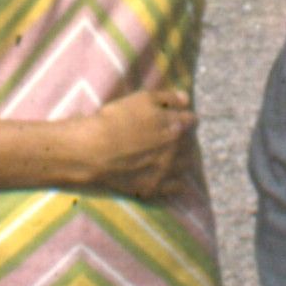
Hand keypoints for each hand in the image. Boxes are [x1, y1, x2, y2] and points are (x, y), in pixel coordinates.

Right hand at [81, 88, 196, 198]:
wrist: (93, 150)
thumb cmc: (116, 119)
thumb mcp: (142, 98)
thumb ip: (168, 98)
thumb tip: (186, 99)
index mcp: (176, 125)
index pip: (192, 120)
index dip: (185, 118)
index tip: (178, 119)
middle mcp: (176, 149)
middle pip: (191, 143)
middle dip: (184, 138)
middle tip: (172, 136)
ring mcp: (167, 170)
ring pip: (187, 164)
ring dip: (183, 158)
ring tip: (172, 155)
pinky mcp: (155, 187)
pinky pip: (177, 187)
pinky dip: (177, 181)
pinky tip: (171, 176)